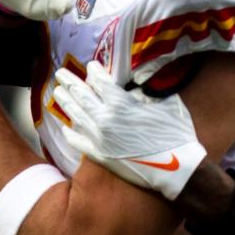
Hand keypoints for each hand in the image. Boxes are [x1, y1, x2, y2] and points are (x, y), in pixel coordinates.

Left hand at [53, 61, 206, 199]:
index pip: (99, 81)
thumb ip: (145, 90)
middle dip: (70, 82)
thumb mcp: (164, 101)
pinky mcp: (100, 156)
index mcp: (120, 102)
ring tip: (57, 92)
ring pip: (76, 115)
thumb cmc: (175, 132)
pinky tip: (66, 127)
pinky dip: (71, 133)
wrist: (176, 168)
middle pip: (81, 95)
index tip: (90, 67)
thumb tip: (133, 82)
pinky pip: (79, 141)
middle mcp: (105, 119)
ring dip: (65, 102)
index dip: (93, 71)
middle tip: (61, 74)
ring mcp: (99, 138)